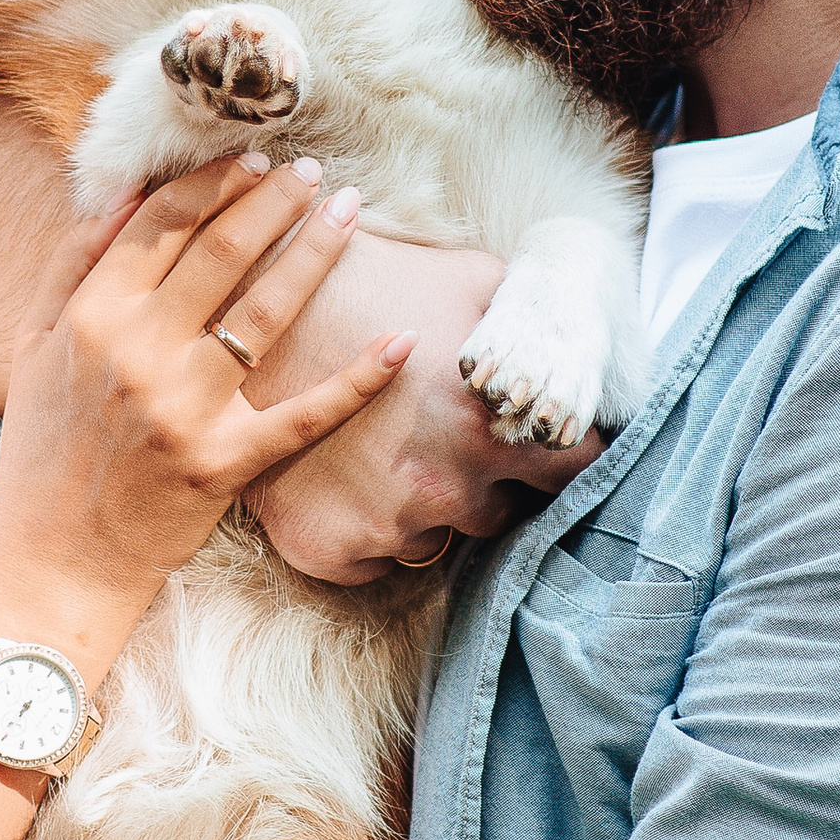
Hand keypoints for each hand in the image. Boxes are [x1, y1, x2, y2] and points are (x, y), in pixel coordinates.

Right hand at [0, 152, 409, 672]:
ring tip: (348, 210)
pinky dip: (358, 378)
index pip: (163, 223)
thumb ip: (71, 265)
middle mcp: (139, 352)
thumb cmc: (43, 451)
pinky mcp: (227, 462)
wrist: (54, 561)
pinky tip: (400, 340)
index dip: (213, 182)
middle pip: (223, 251)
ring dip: (315, 250)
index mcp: (91, 316)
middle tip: (313, 170)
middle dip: (275, 198)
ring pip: (268, 309)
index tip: (251, 159)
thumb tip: (125, 192)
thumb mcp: (31, 348)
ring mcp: (187, 408)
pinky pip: (306, 413)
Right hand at [246, 233, 600, 585]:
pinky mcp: (328, 548)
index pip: (576, 471)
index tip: (541, 439)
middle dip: (486, 478)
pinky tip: (347, 476)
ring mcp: (385, 527)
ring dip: (425, 504)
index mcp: (494, 428)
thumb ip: (539, 320)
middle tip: (444, 432)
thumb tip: (586, 345)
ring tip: (386, 445)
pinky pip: (374, 561)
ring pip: (437, 537)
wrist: (252, 304)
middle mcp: (448, 488)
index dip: (562, 452)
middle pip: (504, 511)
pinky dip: (367, 528)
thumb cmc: (374, 281)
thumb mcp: (474, 278)